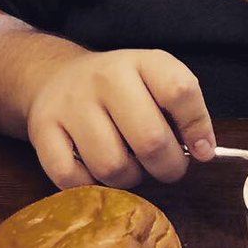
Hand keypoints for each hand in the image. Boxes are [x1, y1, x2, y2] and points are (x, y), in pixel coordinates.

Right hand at [25, 48, 214, 189]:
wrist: (56, 76)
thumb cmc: (119, 89)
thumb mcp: (154, 81)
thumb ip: (183, 109)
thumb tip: (205, 151)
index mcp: (140, 62)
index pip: (180, 90)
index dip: (198, 127)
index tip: (202, 150)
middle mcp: (105, 77)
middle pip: (150, 139)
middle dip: (167, 167)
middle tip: (166, 167)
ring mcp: (71, 103)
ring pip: (112, 166)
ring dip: (128, 178)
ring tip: (129, 164)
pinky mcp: (42, 130)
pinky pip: (73, 179)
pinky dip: (90, 186)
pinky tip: (96, 171)